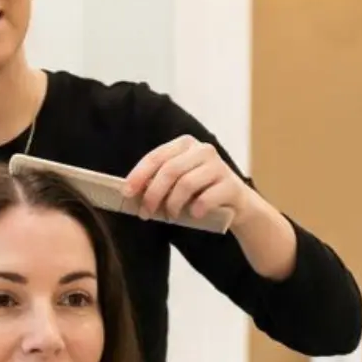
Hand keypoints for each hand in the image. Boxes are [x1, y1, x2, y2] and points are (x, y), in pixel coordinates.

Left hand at [124, 137, 254, 228]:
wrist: (235, 203)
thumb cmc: (198, 193)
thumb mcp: (177, 183)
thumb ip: (157, 183)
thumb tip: (129, 195)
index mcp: (185, 144)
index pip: (156, 157)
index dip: (139, 175)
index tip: (126, 193)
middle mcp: (202, 150)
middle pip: (170, 170)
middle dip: (153, 194)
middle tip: (146, 213)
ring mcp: (219, 166)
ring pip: (186, 183)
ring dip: (173, 204)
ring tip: (170, 217)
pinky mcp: (231, 185)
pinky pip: (207, 198)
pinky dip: (195, 209)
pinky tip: (193, 216)